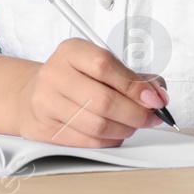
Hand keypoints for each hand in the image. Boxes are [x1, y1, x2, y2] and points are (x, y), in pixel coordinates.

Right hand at [13, 38, 168, 147]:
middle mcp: (54, 74)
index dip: (135, 85)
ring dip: (125, 129)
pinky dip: (109, 140)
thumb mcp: (98, 65)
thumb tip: (159, 94)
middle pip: (103, 100)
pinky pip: (87, 142)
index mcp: (70, 51)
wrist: (34, 94)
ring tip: (132, 125)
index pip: (104, 65)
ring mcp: (46, 103)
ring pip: (97, 125)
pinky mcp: (45, 130)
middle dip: (136, 113)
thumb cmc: (74, 79)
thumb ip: (132, 77)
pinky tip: (114, 133)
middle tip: (150, 117)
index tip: (156, 99)